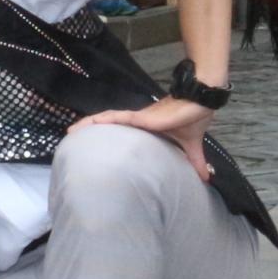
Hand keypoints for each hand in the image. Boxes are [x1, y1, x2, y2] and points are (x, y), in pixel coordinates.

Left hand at [70, 95, 213, 179]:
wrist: (200, 101)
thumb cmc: (193, 117)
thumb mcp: (191, 144)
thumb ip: (194, 160)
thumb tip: (206, 177)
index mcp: (146, 127)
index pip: (120, 129)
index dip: (105, 133)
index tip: (91, 141)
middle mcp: (138, 121)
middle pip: (108, 124)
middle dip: (89, 129)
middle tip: (71, 136)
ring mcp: (138, 118)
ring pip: (108, 119)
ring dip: (89, 124)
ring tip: (71, 131)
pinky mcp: (142, 117)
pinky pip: (118, 117)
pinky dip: (104, 119)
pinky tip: (91, 122)